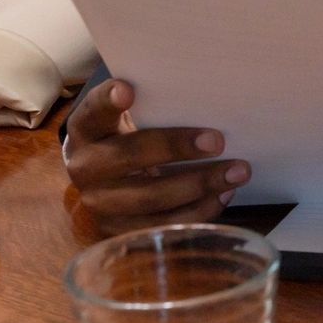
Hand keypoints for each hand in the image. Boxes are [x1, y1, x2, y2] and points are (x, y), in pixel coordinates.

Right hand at [63, 79, 250, 234]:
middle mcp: (85, 168)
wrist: (104, 179)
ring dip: (199, 184)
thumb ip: (153, 106)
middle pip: (130, 156)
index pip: (93, 111)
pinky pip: (163, 225)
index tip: (128, 90)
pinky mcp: (118, 232)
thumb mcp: (130, 118)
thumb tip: (206, 93)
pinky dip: (198, 210)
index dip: (108, 101)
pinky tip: (224, 194)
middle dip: (176, 147)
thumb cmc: (129, 136)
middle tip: (218, 141)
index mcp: (86, 129)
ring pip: (151, 197)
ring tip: (237, 171)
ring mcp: (99, 204)